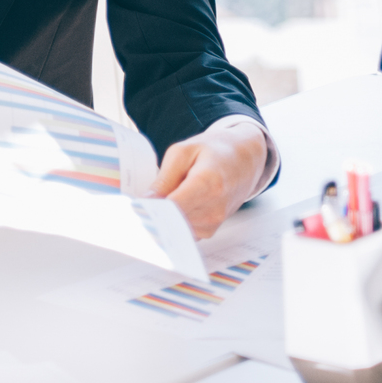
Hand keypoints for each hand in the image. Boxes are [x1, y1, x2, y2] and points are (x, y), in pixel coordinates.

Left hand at [151, 120, 267, 237]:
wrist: (245, 159)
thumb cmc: (216, 151)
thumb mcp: (183, 152)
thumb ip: (164, 178)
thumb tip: (146, 201)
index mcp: (208, 183)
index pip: (173, 207)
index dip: (150, 208)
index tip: (135, 206)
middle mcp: (215, 208)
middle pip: (172, 221)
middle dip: (154, 213)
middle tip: (143, 203)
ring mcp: (215, 222)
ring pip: (175, 228)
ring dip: (165, 218)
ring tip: (166, 198)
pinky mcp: (212, 230)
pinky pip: (183, 231)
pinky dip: (175, 221)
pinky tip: (177, 206)